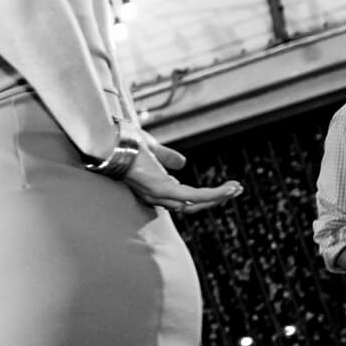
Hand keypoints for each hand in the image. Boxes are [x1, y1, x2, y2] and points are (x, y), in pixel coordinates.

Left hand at [118, 142, 240, 214]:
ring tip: (236, 188)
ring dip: (218, 197)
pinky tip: (229, 188)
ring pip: (194, 203)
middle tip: (233, 190)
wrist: (109, 139)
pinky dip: (213, 194)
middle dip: (214, 199)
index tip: (220, 189)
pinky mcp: (163, 189)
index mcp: (153, 187)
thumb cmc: (124, 142)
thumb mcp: (151, 149)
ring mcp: (159, 194)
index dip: (201, 196)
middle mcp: (155, 196)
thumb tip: (182, 163)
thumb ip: (166, 157)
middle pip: (190, 205)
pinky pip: (193, 197)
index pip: (180, 198)